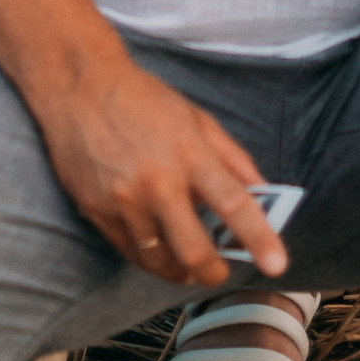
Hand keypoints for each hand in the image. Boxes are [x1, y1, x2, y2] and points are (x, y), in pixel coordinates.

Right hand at [33, 45, 288, 284]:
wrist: (81, 86)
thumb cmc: (144, 100)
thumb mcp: (197, 118)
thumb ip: (232, 158)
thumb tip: (263, 193)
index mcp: (190, 152)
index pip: (233, 203)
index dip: (259, 238)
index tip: (278, 266)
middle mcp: (157, 180)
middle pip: (193, 250)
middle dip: (212, 273)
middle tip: (219, 273)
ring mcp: (124, 199)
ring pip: (158, 261)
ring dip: (179, 271)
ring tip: (188, 265)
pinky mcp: (97, 211)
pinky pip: (129, 252)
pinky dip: (149, 258)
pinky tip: (158, 248)